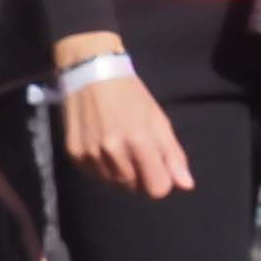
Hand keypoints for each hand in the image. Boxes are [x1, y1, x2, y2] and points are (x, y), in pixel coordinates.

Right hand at [57, 44, 193, 198]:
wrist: (90, 72)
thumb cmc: (131, 95)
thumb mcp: (159, 120)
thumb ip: (173, 155)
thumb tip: (186, 186)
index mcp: (138, 140)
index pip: (157, 188)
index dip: (161, 180)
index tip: (158, 166)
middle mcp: (112, 150)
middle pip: (135, 187)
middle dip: (141, 174)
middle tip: (137, 150)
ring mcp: (90, 153)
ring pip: (115, 184)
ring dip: (122, 173)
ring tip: (120, 146)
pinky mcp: (74, 153)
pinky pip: (95, 176)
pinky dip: (103, 168)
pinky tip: (104, 147)